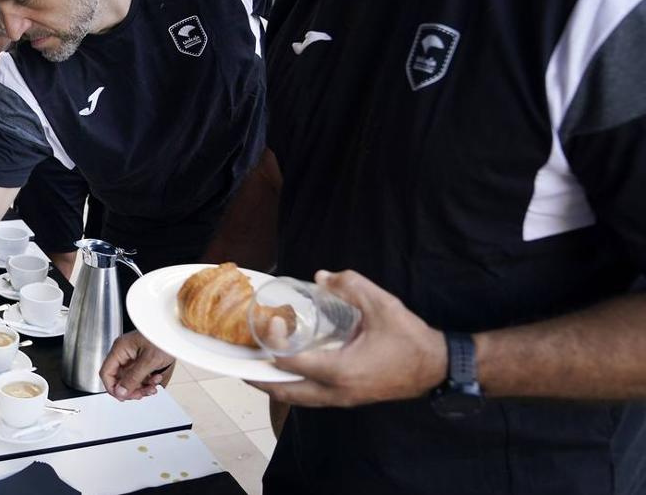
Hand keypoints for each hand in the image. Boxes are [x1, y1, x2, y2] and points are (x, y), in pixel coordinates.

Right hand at [101, 330, 174, 400]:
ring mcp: (133, 358)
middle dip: (132, 389)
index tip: (123, 397)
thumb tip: (120, 392)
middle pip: (119, 379)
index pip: (106, 373)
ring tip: (154, 384)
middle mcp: (124, 354)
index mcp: (120, 349)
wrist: (177, 333)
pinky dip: (148, 382)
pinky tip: (157, 378)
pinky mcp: (141, 361)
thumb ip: (133, 378)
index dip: (113, 387)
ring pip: (130, 381)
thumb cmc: (164, 337)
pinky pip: (140, 377)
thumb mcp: (149, 361)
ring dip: (142, 387)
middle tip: (143, 393)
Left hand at [248, 270, 446, 407]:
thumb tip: (321, 278)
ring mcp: (343, 399)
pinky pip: (312, 398)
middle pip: (287, 392)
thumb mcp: (381, 304)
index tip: (271, 321)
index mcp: (341, 370)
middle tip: (241, 363)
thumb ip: (350, 286)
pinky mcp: (349, 399)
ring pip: (299, 399)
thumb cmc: (409, 337)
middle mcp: (338, 391)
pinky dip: (294, 387)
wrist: (436, 367)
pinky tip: (288, 372)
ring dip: (276, 385)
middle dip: (261, 379)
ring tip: (257, 369)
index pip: (292, 362)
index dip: (274, 343)